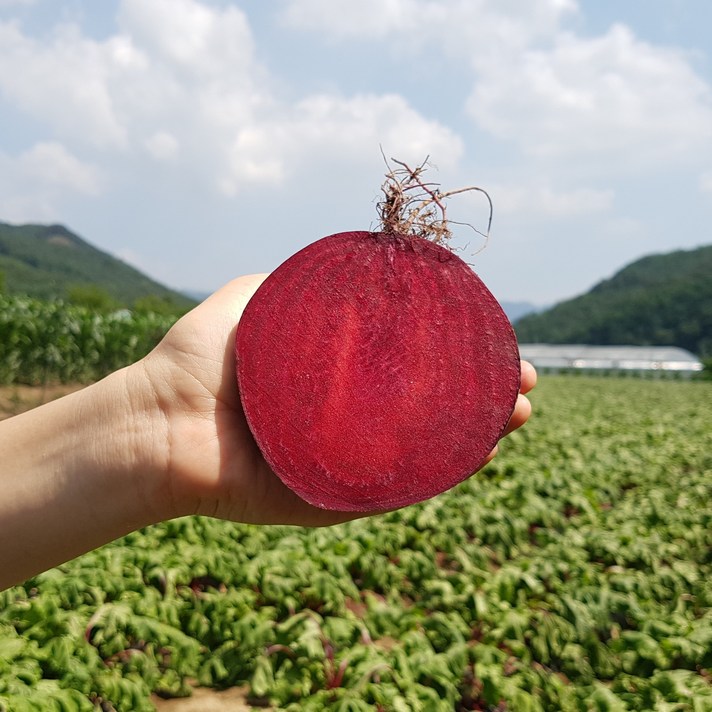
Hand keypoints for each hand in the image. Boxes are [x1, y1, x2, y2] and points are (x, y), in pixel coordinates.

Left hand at [141, 275, 536, 526]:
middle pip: (431, 410)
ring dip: (479, 434)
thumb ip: (302, 282)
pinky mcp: (332, 499)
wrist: (155, 421)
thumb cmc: (198, 358)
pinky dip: (441, 475)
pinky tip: (479, 452)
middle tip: (523, 383)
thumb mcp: (255, 298)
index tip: (495, 339)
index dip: (458, 354)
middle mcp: (348, 421)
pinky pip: (396, 490)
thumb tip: (355, 261)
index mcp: (337, 380)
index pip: (411, 367)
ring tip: (518, 413)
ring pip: (427, 451)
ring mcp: (345, 462)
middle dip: (483, 396)